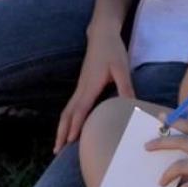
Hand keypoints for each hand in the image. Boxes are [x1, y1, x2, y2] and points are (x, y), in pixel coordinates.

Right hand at [55, 26, 132, 152]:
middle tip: (57, 150)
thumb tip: (130, 105)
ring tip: (59, 144)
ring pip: (67, 111)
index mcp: (91, 86)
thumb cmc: (113, 51)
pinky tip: (70, 127)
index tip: (70, 141)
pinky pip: (71, 106)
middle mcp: (81, 88)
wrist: (102, 35)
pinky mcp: (82, 86)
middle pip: (67, 113)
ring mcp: (80, 87)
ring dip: (62, 127)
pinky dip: (67, 119)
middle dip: (61, 132)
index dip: (75, 125)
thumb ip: (125, 87)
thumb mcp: (122, 68)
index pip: (80, 109)